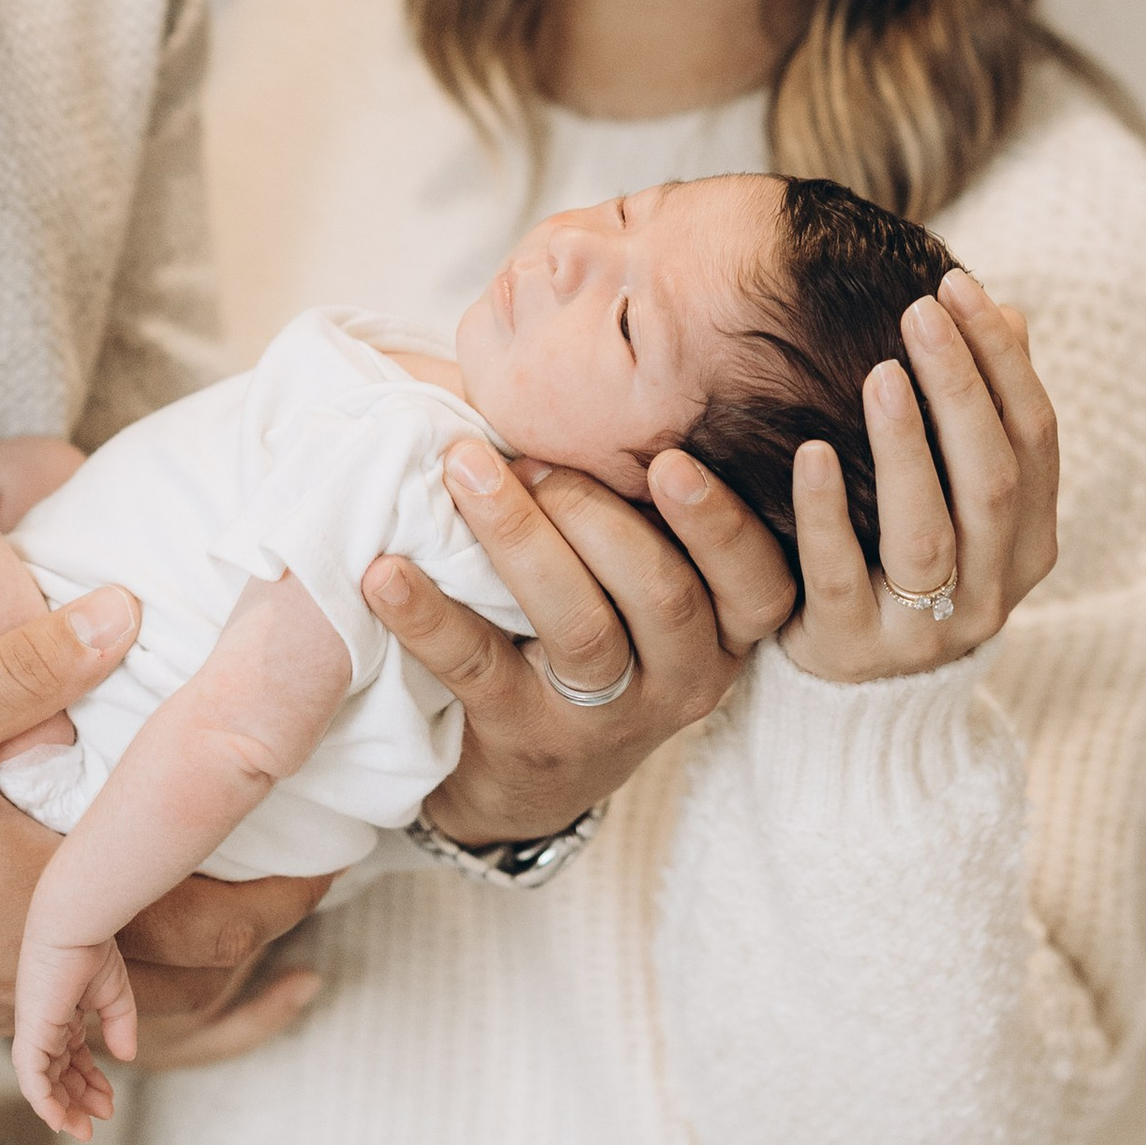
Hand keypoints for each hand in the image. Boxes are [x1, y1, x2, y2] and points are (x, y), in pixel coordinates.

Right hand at [0, 585, 331, 1042]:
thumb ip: (23, 666)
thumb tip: (127, 609)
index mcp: (48, 902)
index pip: (206, 913)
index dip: (280, 884)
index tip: (335, 841)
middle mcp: (40, 974)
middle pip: (196, 979)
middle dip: (266, 935)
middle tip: (322, 883)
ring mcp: (2, 1005)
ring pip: (148, 1031)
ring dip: (219, 999)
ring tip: (278, 971)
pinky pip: (87, 1047)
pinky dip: (143, 1039)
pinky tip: (148, 1034)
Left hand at [13, 929, 139, 1140]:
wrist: (74, 925)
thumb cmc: (91, 948)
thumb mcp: (114, 994)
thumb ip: (120, 1026)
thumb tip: (125, 1057)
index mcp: (60, 1015)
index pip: (71, 1058)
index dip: (89, 1082)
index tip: (109, 1102)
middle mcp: (43, 1026)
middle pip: (57, 1076)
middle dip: (77, 1101)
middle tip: (96, 1123)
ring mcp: (35, 1031)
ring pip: (43, 1084)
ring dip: (63, 1109)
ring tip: (84, 1129)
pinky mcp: (31, 1034)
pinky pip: (32, 1079)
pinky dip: (44, 1103)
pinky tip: (59, 1120)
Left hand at [365, 440, 796, 845]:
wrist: (530, 779)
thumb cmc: (592, 626)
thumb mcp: (639, 580)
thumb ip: (641, 499)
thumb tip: (586, 365)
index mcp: (724, 629)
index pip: (759, 581)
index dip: (722, 522)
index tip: (671, 460)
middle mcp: (684, 677)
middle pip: (664, 592)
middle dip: (597, 512)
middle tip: (534, 459)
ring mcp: (608, 718)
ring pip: (582, 628)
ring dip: (520, 539)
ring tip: (463, 471)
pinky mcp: (527, 740)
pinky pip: (480, 669)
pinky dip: (430, 616)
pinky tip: (386, 572)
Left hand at [783, 265, 1057, 682]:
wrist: (856, 702)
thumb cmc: (899, 563)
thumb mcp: (950, 499)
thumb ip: (975, 418)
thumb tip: (1005, 308)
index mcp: (1028, 543)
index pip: (1035, 438)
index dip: (1004, 362)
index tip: (960, 286)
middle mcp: (991, 588)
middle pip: (991, 477)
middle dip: (963, 386)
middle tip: (922, 310)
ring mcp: (925, 627)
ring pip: (929, 529)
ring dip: (908, 445)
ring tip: (881, 371)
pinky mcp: (851, 648)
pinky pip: (840, 573)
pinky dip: (829, 511)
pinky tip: (810, 451)